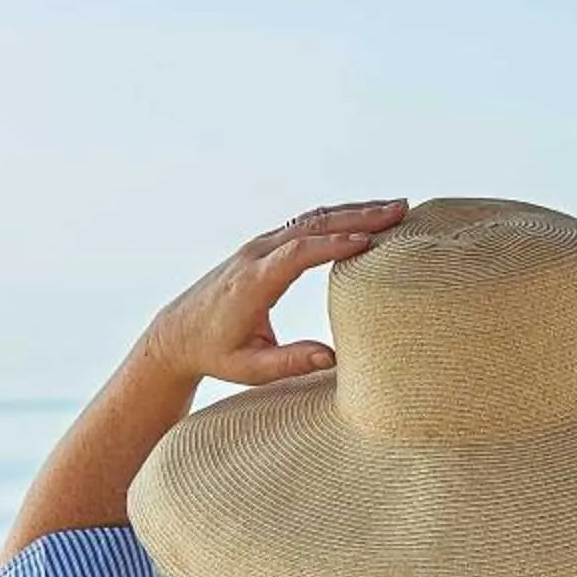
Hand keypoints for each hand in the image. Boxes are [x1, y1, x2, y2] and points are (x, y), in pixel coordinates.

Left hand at [137, 199, 406, 386]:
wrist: (176, 335)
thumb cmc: (215, 354)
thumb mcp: (250, 369)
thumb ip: (289, 362)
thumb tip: (332, 357)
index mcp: (252, 282)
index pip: (298, 253)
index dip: (334, 245)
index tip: (369, 241)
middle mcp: (256, 255)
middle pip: (311, 225)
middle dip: (358, 216)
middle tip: (400, 209)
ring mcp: (259, 246)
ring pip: (311, 219)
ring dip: (354, 210)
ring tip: (396, 207)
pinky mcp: (265, 247)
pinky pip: (305, 224)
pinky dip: (338, 217)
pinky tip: (365, 216)